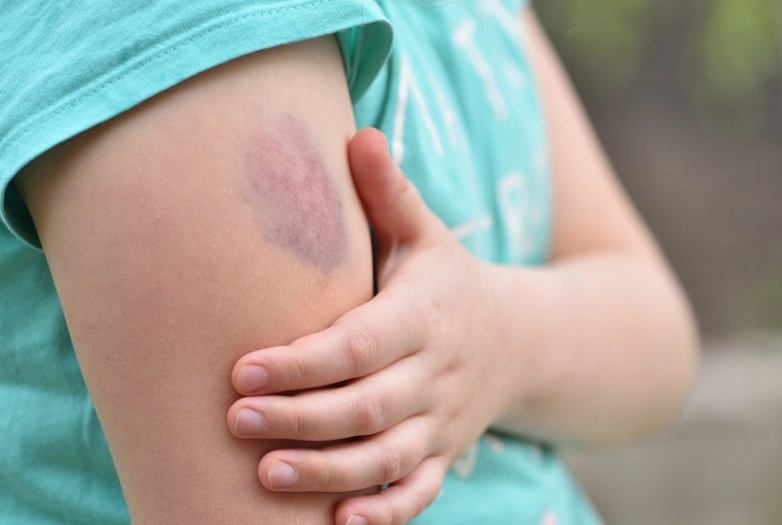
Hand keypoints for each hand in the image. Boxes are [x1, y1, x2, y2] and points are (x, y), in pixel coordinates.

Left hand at [226, 128, 525, 524]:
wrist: (522, 341)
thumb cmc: (449, 283)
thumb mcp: (426, 236)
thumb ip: (390, 193)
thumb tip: (356, 132)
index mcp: (426, 315)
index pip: (363, 343)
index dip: (306, 360)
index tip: (242, 367)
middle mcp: (436, 374)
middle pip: (369, 406)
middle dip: (302, 419)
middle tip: (234, 421)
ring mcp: (444, 421)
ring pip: (389, 458)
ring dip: (330, 473)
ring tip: (265, 476)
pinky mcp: (445, 455)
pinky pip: (420, 493)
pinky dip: (385, 513)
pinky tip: (338, 523)